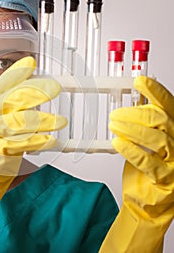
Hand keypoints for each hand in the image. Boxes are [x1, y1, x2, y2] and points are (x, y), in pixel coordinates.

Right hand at [0, 55, 66, 174]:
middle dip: (36, 92)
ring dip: (42, 121)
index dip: (17, 72)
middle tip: (55, 88)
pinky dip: (37, 142)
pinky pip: (22, 145)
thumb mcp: (4, 114)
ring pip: (19, 123)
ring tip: (61, 121)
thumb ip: (19, 99)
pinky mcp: (2, 151)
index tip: (31, 62)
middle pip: (13, 99)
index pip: (3, 84)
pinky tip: (50, 140)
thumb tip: (37, 83)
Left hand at [101, 76, 173, 251]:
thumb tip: (134, 100)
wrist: (149, 201)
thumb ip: (145, 123)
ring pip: (156, 139)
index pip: (169, 107)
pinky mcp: (165, 179)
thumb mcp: (148, 141)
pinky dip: (130, 150)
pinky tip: (117, 142)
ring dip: (131, 129)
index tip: (139, 81)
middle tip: (116, 113)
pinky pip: (147, 162)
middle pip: (162, 120)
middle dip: (136, 113)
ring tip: (113, 124)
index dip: (156, 92)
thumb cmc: (148, 168)